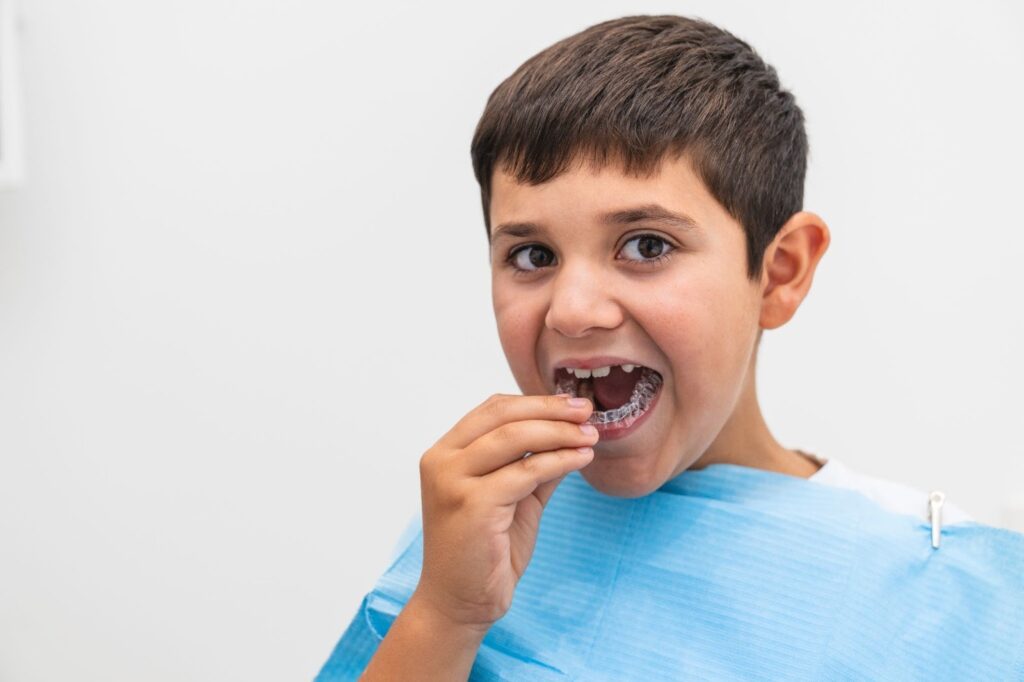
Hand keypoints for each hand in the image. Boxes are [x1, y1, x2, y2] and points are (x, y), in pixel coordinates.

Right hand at [413, 393, 597, 632]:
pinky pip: (525, 471)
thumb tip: (571, 433)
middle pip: (503, 416)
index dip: (536, 402)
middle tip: (587, 413)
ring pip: (515, 438)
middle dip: (551, 410)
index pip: (493, 409)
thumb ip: (533, 465)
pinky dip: (558, 460)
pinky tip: (581, 459)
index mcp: (445, 453)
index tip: (573, 405)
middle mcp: (442, 461)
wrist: (459, 603)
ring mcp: (452, 481)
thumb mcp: (514, 498)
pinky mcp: (472, 504)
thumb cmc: (483, 551)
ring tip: (590, 436)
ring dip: (560, 433)